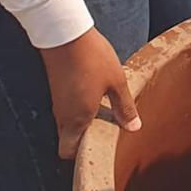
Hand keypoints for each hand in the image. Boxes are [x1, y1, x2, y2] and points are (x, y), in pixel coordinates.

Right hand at [40, 28, 140, 159]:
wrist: (64, 34)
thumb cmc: (92, 58)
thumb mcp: (116, 82)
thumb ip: (124, 107)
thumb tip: (134, 128)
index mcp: (77, 120)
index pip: (68, 152)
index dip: (82, 156)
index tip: (102, 150)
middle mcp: (63, 116)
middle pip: (67, 141)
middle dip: (84, 142)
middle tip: (107, 131)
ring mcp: (57, 102)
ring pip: (67, 125)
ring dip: (83, 123)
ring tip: (106, 112)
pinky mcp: (56, 89)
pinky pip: (66, 109)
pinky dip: (78, 109)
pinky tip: (95, 96)